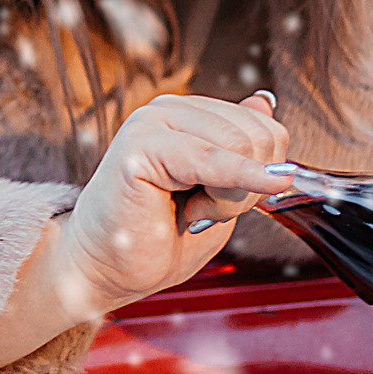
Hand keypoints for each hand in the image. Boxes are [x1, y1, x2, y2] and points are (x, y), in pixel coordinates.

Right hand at [50, 91, 287, 319]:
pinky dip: (232, 182)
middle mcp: (171, 108)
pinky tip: (210, 208)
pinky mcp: (139, 143)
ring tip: (186, 212)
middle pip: (260, 137)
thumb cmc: (156, 238)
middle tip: (202, 212)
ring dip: (226, 199)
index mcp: (191, 114)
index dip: (262, 178)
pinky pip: (210, 159)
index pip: (268, 129)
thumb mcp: (219, 193)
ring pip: (242, 148)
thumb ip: (242, 150)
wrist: (104, 270)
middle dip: (247, 189)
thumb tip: (265, 103)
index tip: (221, 204)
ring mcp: (153, 120)